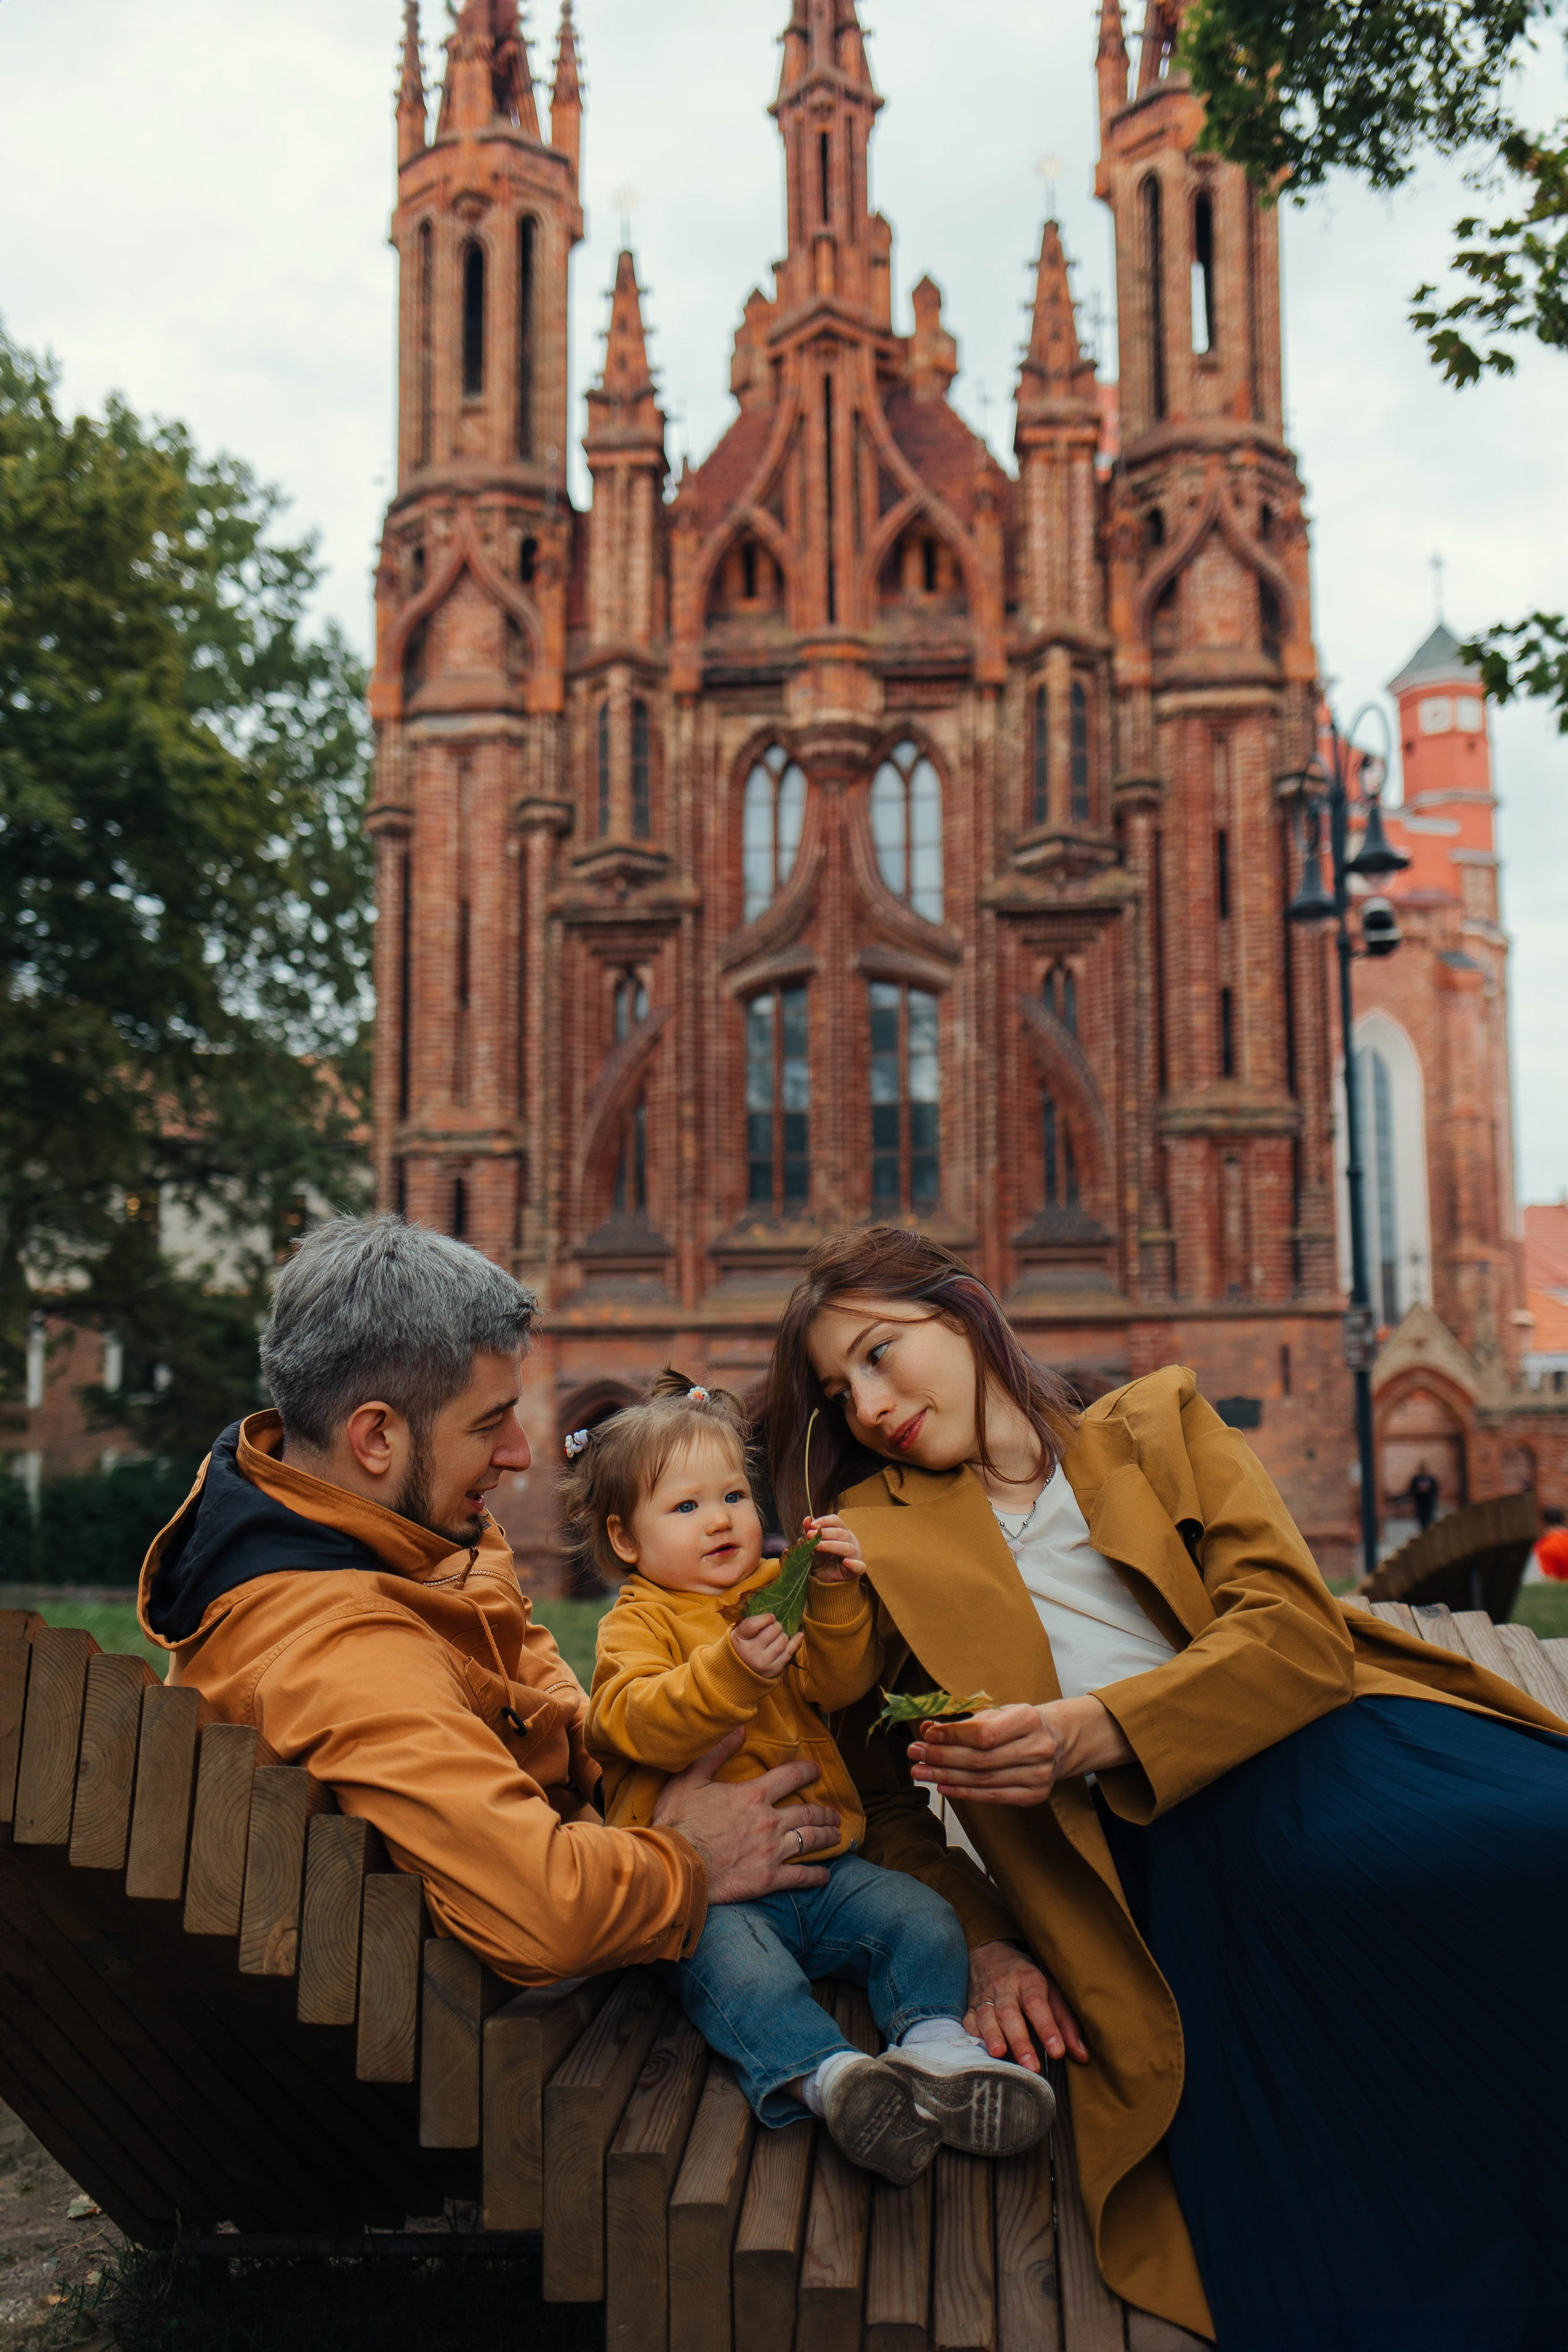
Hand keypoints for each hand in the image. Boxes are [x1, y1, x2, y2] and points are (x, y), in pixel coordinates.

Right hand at [651, 1729, 840, 1901]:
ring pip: (811, 1840)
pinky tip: (825, 1875)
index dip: (807, 1771)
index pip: (790, 1776)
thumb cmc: (678, 1821)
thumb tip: (738, 1729)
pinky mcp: (768, 1879)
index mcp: (753, 1795)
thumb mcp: (690, 1779)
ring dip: (827, 1836)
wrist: (674, 1867)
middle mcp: (769, 1821)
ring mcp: (772, 1851)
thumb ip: (716, 1753)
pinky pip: (801, 1876)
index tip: (817, 1770)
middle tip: (833, 1813)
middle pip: (808, 1812)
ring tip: (836, 1835)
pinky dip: (817, 1875)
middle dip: (824, 1811)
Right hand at [730, 1611, 802, 1678]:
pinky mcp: (773, 1669)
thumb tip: (772, 1614)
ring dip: (783, 1635)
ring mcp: (762, 1661)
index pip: (753, 1624)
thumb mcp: (739, 1632)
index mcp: (739, 1639)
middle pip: (772, 1631)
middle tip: (774, 1627)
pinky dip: (795, 1642)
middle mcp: (750, 1651)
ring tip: (777, 1636)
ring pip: (782, 1641)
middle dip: (776, 1626)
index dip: (765, 1618)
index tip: (771, 1617)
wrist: (739, 1671)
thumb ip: (751, 1622)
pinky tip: (799, 1635)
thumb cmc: (742, 1645)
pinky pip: (789, 1652)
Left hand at [804, 1513, 866, 1584]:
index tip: (812, 1525)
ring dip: (831, 1545)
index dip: (824, 1521)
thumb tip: (807, 1519)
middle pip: (841, 1533)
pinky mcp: (857, 1570)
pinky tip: (845, 1562)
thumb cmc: (821, 1560)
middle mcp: (850, 1540)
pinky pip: (860, 1566)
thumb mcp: (813, 1546)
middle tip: (810, 1535)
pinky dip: (854, 1564)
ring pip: (847, 1547)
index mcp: (841, 1532)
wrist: (824, 1581)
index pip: (836, 1521)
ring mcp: (855, 1555)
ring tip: (818, 1546)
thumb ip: (810, 1533)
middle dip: (825, 1533)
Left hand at [908, 1695, 1130, 1805]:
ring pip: (983, 1780)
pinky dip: (964, 1792)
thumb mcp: (998, 1712)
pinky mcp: (1034, 1795)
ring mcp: (1038, 1776)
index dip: (952, 1736)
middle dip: (942, 1757)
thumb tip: (928, 1730)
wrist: (1058, 1740)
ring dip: (946, 1777)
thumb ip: (965, 1722)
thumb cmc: (1020, 1724)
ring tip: (921, 1772)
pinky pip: (992, 1796)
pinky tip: (943, 1786)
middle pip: (980, 1759)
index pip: (984, 1733)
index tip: (926, 1734)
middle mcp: (1037, 1749)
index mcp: (1028, 1720)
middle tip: (915, 1754)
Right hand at [965, 1940, 1088, 2070]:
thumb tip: (1082, 2056)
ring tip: (1000, 2055)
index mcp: (1029, 1981)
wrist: (991, 1953)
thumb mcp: (1051, 1991)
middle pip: (1010, 2013)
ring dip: (992, 2036)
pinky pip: (969, 2021)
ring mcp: (984, 1996)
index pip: (1037, 2004)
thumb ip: (1066, 2023)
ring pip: (986, 2016)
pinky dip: (973, 2036)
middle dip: (1020, 2040)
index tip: (1057, 2051)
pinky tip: (981, 2051)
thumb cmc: (1028, 1979)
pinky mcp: (970, 2006)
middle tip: (1032, 2066)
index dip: (1047, 2027)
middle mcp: (1005, 1988)